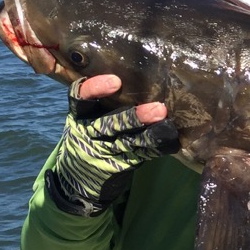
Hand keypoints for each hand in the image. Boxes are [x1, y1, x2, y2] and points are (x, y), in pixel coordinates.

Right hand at [46, 76, 177, 216]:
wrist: (78, 178)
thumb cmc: (90, 132)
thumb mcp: (86, 116)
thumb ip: (104, 98)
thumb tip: (141, 72)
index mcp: (79, 116)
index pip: (79, 99)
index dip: (95, 89)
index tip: (116, 81)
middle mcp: (89, 133)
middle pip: (108, 125)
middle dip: (133, 117)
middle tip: (157, 108)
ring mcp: (105, 152)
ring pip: (127, 142)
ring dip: (150, 134)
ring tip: (166, 124)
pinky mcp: (120, 164)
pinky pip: (141, 155)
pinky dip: (157, 146)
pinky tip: (171, 139)